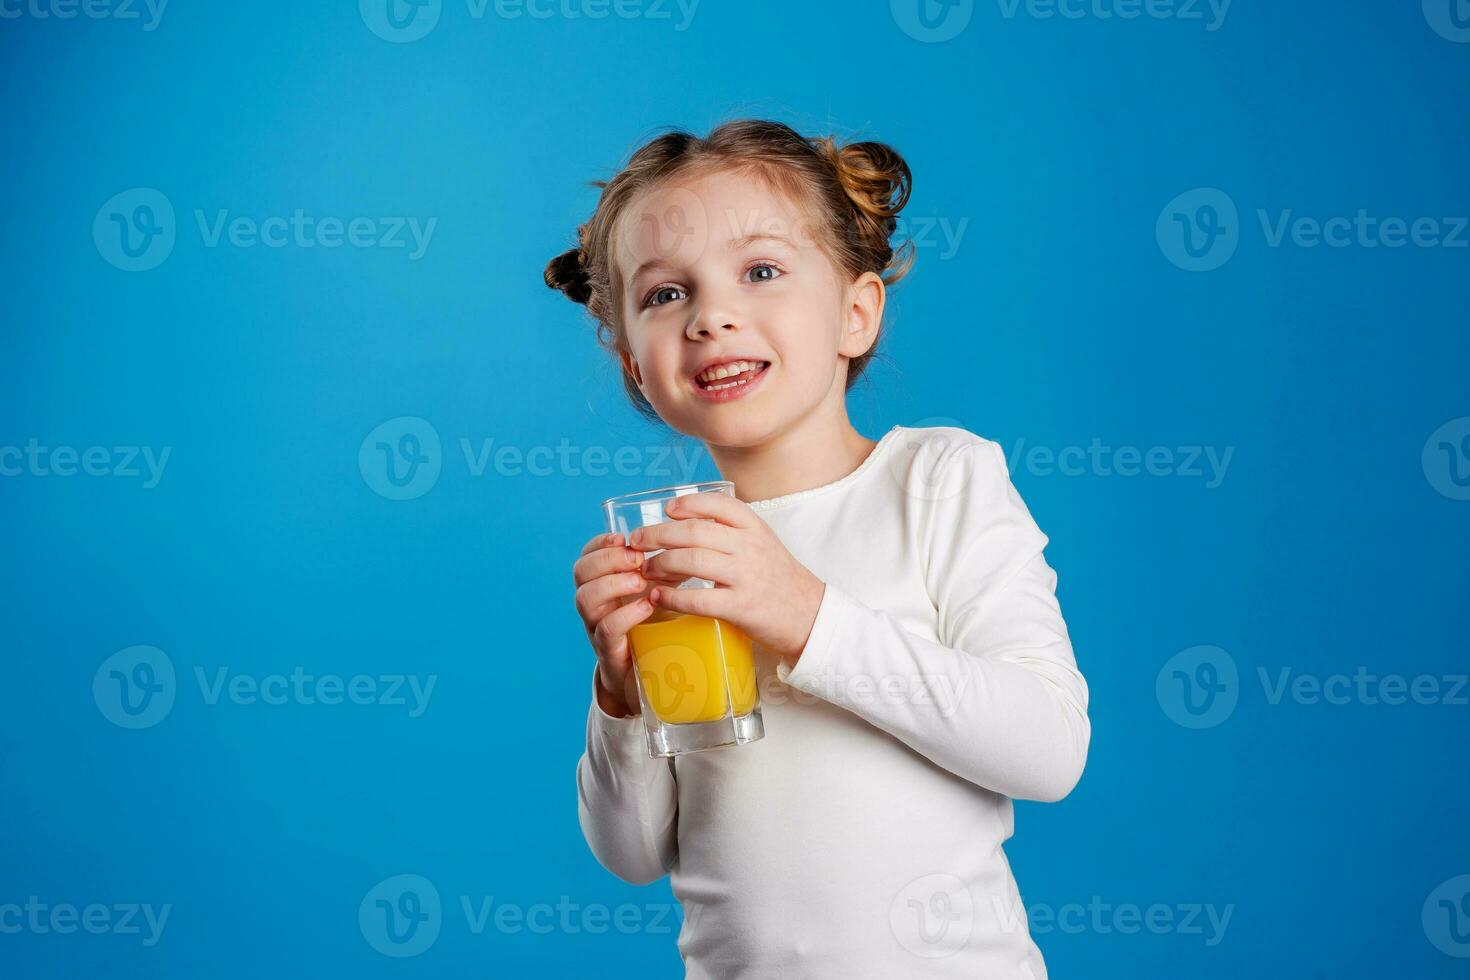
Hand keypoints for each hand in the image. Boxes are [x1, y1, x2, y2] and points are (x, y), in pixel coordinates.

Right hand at [572, 531, 656, 716]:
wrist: (643, 669)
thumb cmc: (650, 620)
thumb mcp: (656, 587)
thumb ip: (665, 565)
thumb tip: (693, 537)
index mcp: (599, 580)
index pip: (587, 554)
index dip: (600, 543)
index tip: (623, 537)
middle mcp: (592, 600)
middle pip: (581, 572)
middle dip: (607, 560)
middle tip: (637, 559)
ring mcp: (595, 624)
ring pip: (586, 598)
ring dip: (612, 584)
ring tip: (640, 581)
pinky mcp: (607, 648)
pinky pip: (606, 628)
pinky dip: (625, 614)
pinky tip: (646, 605)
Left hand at [630, 492, 825, 662]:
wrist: (809, 615)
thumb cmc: (777, 578)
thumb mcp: (761, 543)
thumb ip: (729, 531)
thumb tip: (682, 521)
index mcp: (755, 528)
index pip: (718, 504)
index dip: (688, 504)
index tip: (667, 510)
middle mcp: (750, 547)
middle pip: (694, 532)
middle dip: (658, 535)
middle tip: (638, 541)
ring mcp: (746, 577)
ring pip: (692, 561)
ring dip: (661, 564)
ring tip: (646, 569)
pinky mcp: (741, 607)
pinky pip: (698, 599)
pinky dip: (672, 597)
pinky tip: (658, 597)